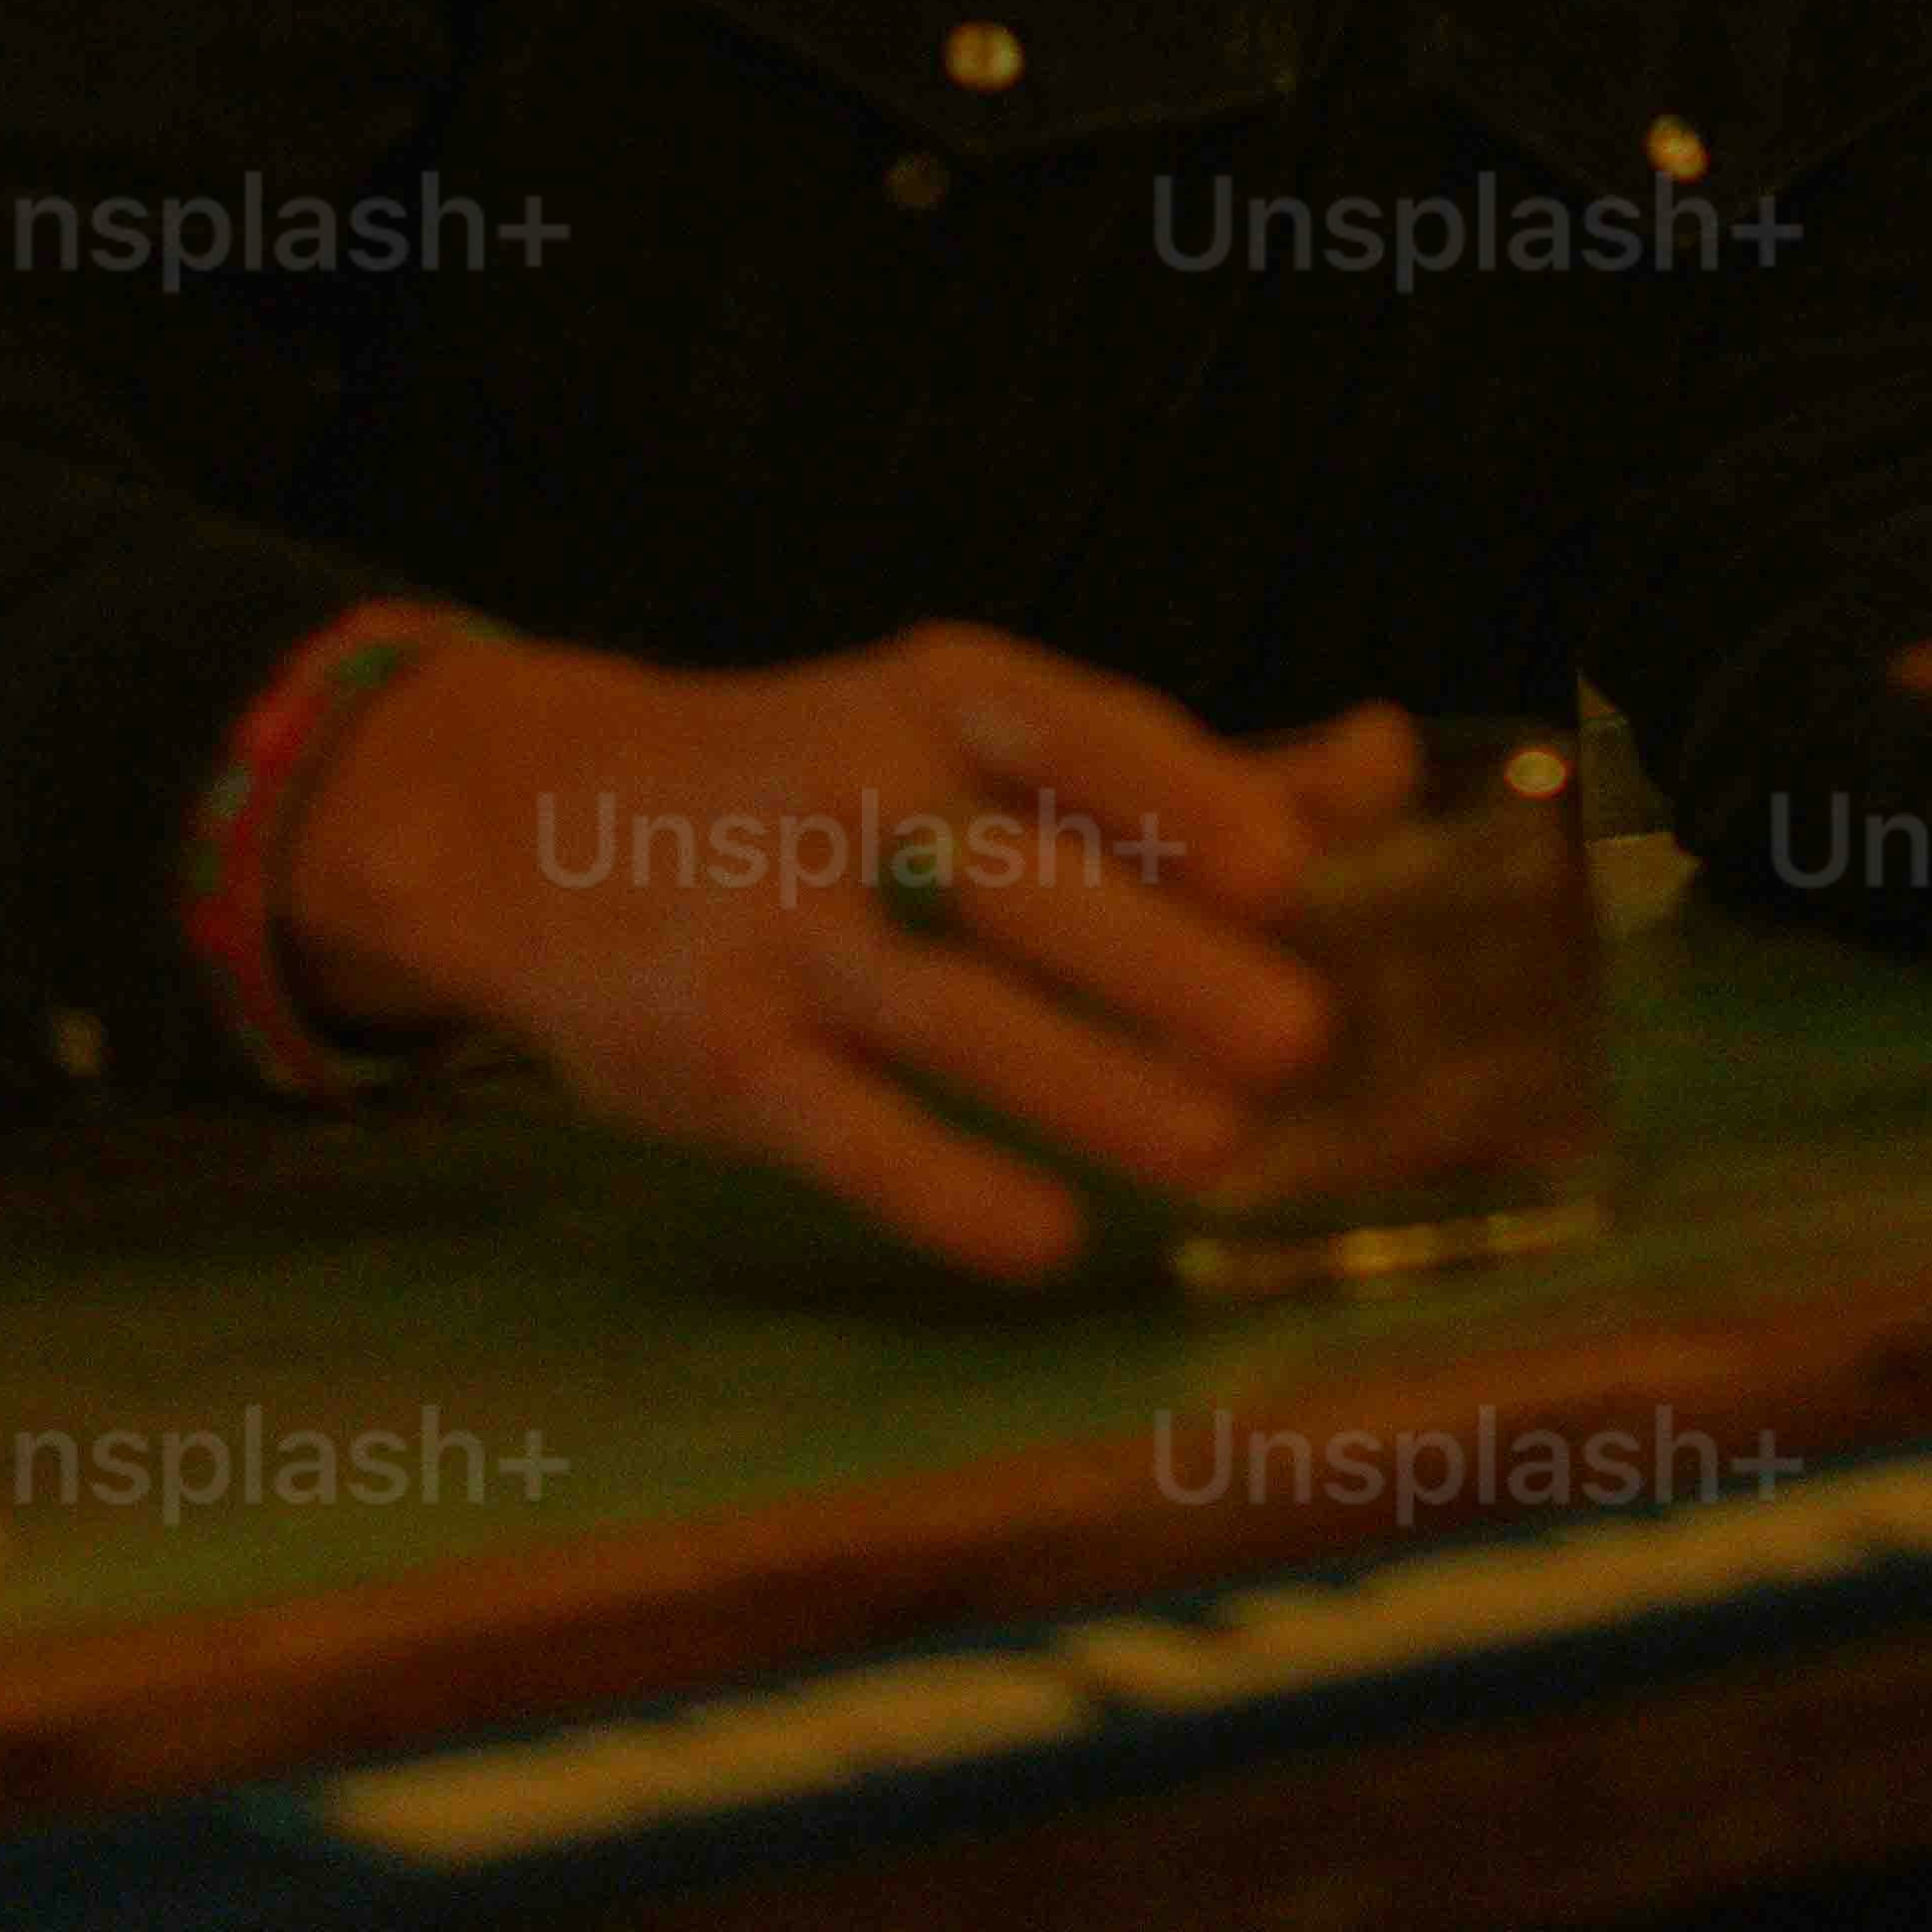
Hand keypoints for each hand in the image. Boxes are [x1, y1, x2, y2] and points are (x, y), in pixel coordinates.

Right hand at [275, 619, 1424, 1278]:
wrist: (541, 816)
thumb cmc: (828, 778)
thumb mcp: (979, 730)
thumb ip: (1180, 768)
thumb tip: (1391, 763)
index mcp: (944, 693)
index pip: (1074, 730)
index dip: (1179, 794)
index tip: (1289, 868)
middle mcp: (861, 792)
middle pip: (1023, 880)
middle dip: (1158, 958)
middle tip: (1296, 1036)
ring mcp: (782, 925)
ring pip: (949, 1014)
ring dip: (1087, 1082)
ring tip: (1220, 1148)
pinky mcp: (719, 1052)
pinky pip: (842, 1128)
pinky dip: (944, 1185)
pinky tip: (1047, 1237)